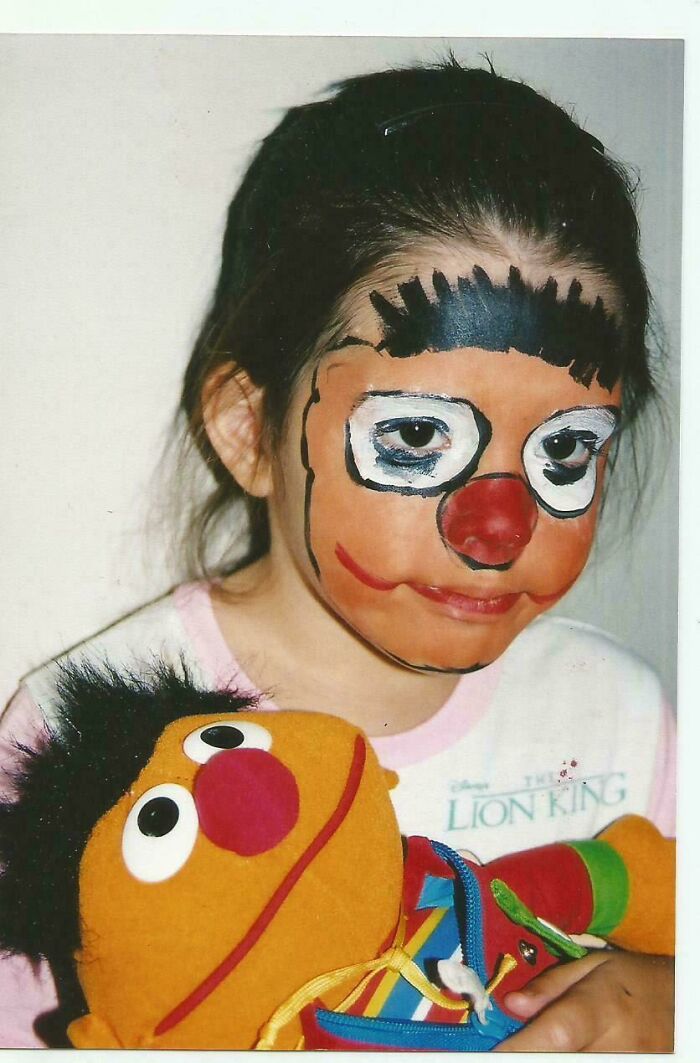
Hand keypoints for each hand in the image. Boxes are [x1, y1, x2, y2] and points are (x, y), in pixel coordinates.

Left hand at [492, 950, 673, 1052]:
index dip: (520, 1049)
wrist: (683, 1003)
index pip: (554, 1035)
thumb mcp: (593, 966)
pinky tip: (571, 1051)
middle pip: (560, 1061)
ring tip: (542, 1044)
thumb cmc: (633, 981)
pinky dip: (570, 1062)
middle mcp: (619, 1046)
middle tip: (515, 1048)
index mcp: (602, 1009)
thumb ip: (549, 987)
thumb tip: (510, 1005)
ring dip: (551, 1058)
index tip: (493, 1054)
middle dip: (532, 1055)